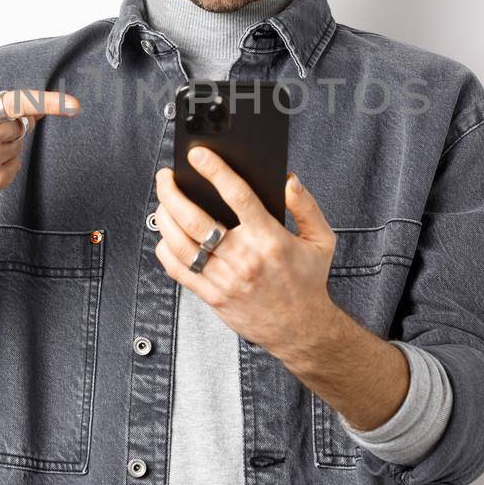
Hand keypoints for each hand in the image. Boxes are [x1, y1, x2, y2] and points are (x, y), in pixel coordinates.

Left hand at [152, 147, 336, 355]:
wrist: (301, 330)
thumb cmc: (308, 283)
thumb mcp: (321, 240)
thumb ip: (306, 206)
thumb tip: (289, 180)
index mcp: (270, 239)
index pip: (238, 195)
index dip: (215, 170)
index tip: (198, 154)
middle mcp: (244, 258)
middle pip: (196, 219)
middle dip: (173, 192)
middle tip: (166, 176)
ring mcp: (225, 279)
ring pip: (181, 243)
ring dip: (164, 218)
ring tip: (162, 201)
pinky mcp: (213, 296)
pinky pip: (179, 271)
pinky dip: (166, 250)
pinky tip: (166, 235)